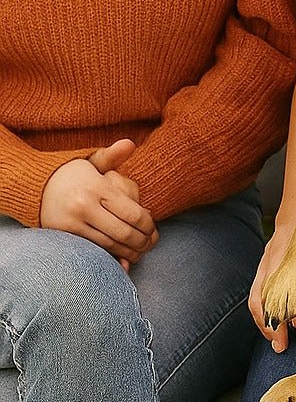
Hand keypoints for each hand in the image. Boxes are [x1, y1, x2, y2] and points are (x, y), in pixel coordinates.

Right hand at [40, 139, 157, 268]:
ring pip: (108, 245)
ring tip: (140, 252)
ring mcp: (72, 224)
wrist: (36, 187)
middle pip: (122, 232)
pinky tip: (121, 258)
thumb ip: (113, 155)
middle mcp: (85, 207)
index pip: (131, 213)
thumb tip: (130, 143)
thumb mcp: (92, 161)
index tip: (154, 229)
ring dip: (128, 252)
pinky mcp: (63, 236)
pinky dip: (108, 256)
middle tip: (152, 244)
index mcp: (97, 187)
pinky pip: (91, 250)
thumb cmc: (73, 174)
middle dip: (141, 242)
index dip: (148, 225)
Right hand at [249, 224, 295, 351]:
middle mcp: (271, 258)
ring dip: (265, 321)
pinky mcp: (267, 268)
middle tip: (282, 342)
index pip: (277, 283)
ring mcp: (266, 263)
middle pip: (261, 296)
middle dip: (270, 323)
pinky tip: (276, 326)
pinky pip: (259, 294)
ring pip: (258, 297)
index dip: (286, 308)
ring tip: (277, 341)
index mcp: (285, 249)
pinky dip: (266, 312)